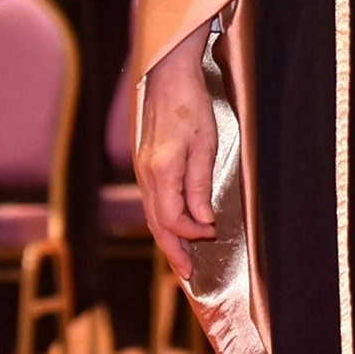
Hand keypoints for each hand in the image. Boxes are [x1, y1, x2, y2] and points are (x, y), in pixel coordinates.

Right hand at [134, 30, 219, 275]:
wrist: (168, 78)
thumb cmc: (189, 106)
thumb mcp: (204, 145)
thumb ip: (200, 185)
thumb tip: (202, 219)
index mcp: (161, 172)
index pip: (173, 219)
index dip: (192, 233)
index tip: (211, 234)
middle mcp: (146, 176)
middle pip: (157, 225)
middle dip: (173, 251)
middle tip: (187, 275)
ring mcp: (143, 172)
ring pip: (152, 216)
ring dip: (166, 240)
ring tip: (180, 259)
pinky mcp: (145, 166)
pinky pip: (153, 203)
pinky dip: (163, 222)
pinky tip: (173, 228)